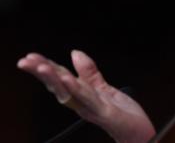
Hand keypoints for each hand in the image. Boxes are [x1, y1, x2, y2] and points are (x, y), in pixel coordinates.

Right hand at [17, 50, 155, 142]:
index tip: (29, 57)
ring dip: (55, 80)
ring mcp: (93, 109)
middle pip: (59, 86)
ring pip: (69, 93)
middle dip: (41, 73)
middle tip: (25, 61)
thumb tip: (74, 52)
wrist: (139, 133)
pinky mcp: (105, 113)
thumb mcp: (104, 89)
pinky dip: (78, 89)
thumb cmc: (122, 114)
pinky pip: (89, 100)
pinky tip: (68, 79)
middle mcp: (83, 104)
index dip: (45, 67)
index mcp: (81, 96)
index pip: (60, 79)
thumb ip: (89, 73)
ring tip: (42, 67)